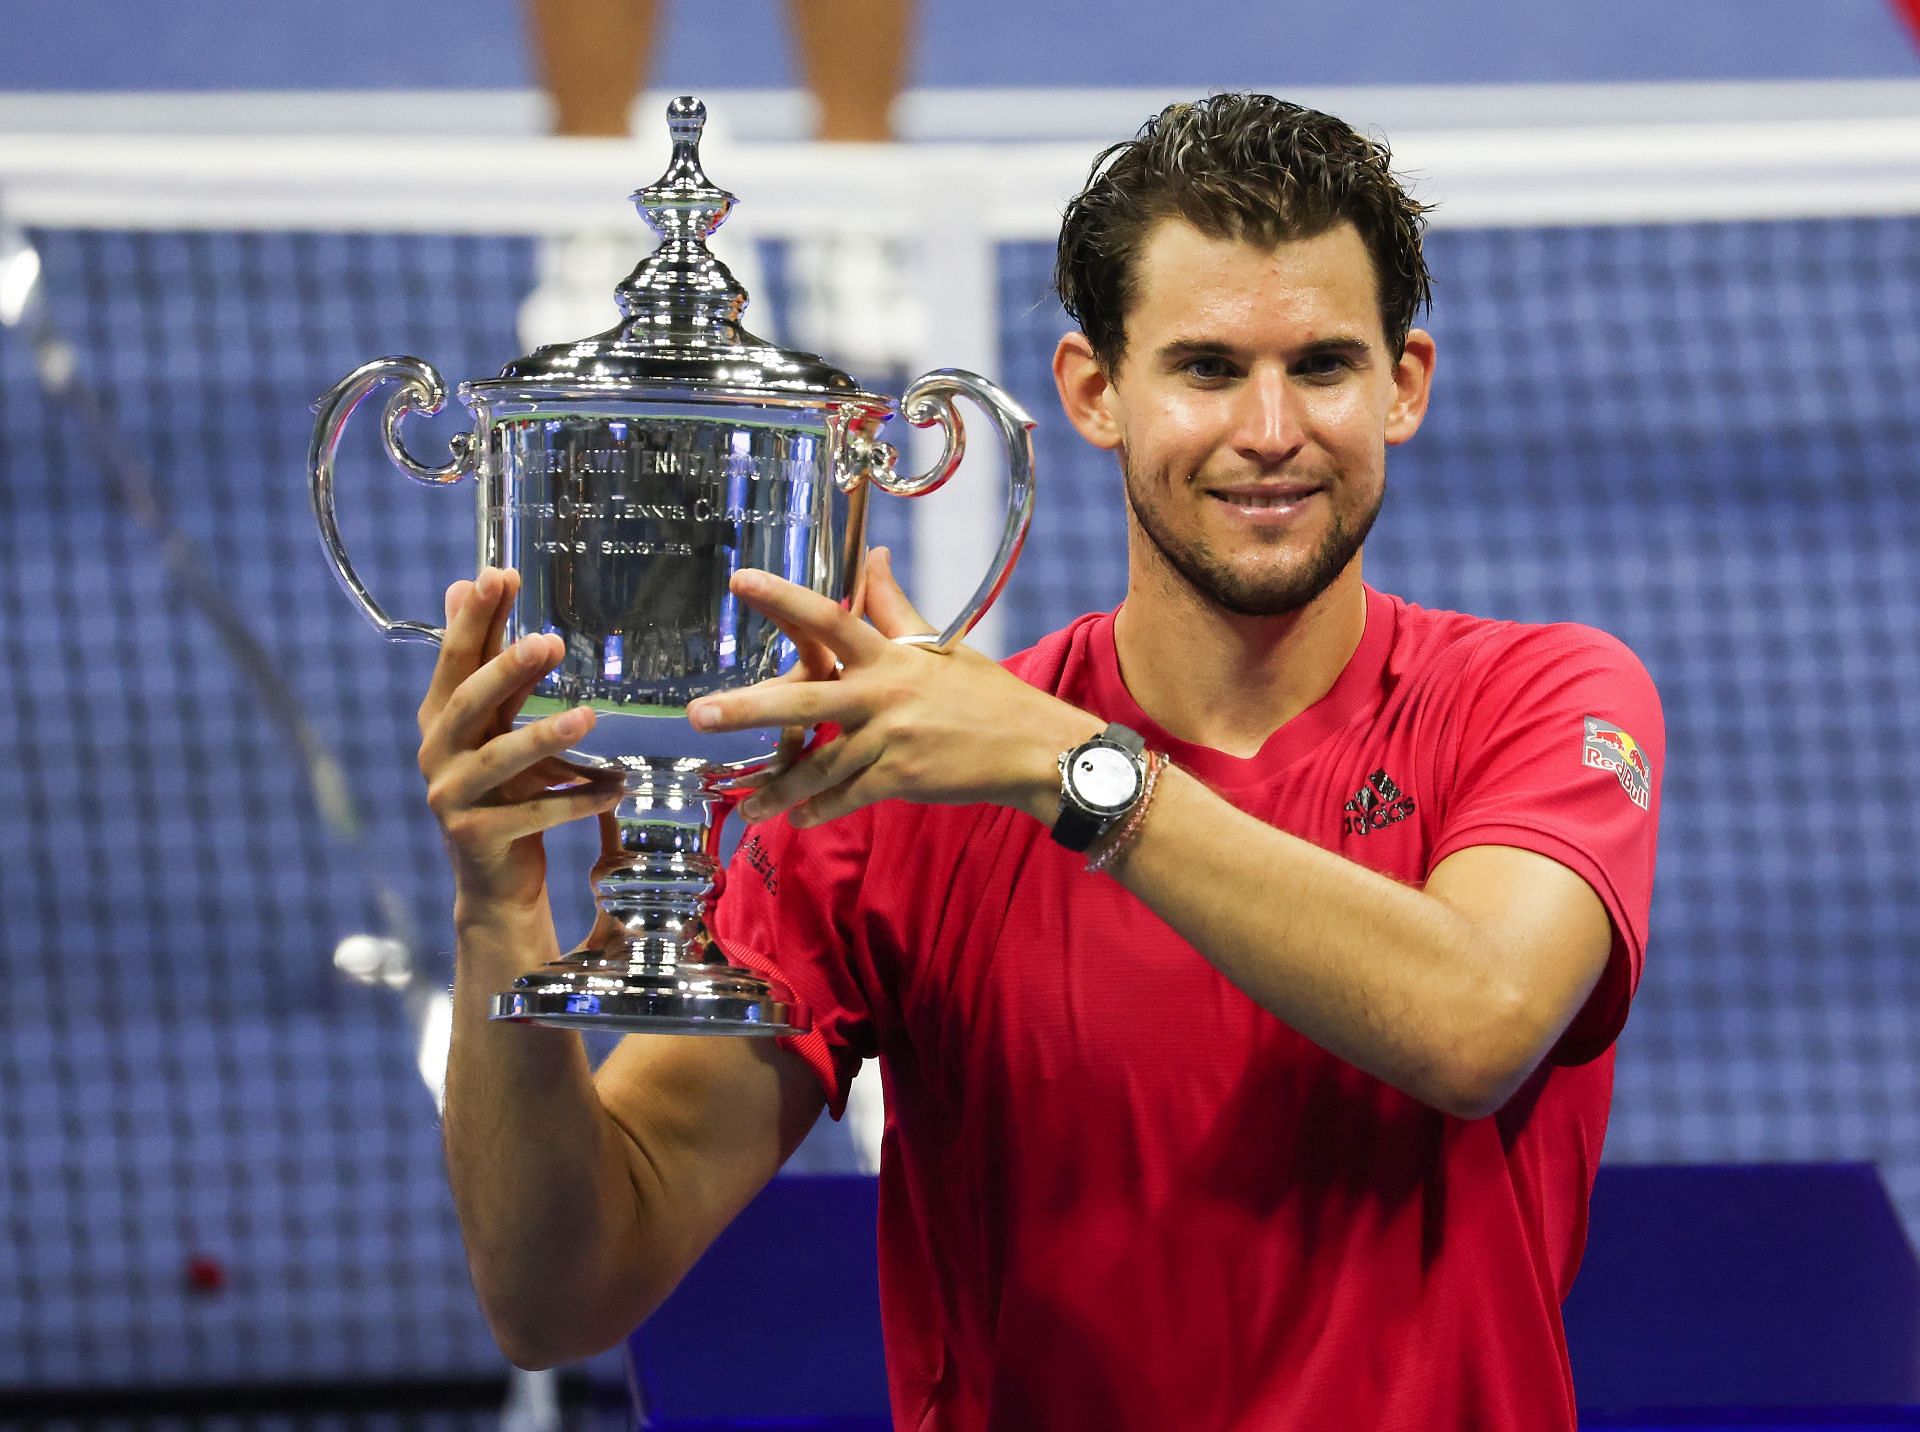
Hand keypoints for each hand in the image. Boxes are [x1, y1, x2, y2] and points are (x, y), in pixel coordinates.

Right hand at [416, 567, 623, 909]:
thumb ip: (485, 662)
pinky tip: (614, 789)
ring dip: (544, 737)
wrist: (494, 881)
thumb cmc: (502, 790)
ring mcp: (452, 799)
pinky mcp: (478, 838)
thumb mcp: (492, 724)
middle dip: (506, 669)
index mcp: (440, 720)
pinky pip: (533, 815)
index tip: (498, 574)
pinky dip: (575, 801)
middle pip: (468, 704)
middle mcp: (437, 755)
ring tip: (588, 717)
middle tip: (550, 640)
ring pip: (499, 761)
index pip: (454, 660)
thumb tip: (466, 580)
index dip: (472, 619)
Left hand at [687, 549, 1102, 828]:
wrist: (1031, 748)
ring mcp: (891, 739)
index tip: (740, 581)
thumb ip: (894, 608)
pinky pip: (847, 797)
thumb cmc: (984, 696)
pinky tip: (797, 820)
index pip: (830, 618)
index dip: (784, 598)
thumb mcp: (940, 646)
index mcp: (891, 656)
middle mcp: (884, 694)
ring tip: (745, 804)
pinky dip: (820, 810)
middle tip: (699, 716)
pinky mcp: (901, 778)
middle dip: (748, 709)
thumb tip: (873, 557)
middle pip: (805, 701)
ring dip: (778, 789)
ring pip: (819, 765)